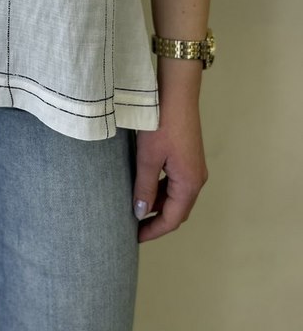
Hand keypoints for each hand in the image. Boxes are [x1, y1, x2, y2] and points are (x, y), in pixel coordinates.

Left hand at [133, 95, 207, 241]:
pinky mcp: (188, 156)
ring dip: (158, 204)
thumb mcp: (148, 158)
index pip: (172, 219)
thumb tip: (140, 213)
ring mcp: (194, 167)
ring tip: (136, 207)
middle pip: (177, 210)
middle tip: (134, 226)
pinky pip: (175, 182)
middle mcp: (196, 179)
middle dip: (157, 220)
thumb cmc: (161, 124)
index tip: (134, 238)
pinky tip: (145, 186)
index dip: (153, 230)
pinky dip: (161, 189)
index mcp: (189, 184)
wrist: (176, 92)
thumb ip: (144, 187)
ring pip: (176, 196)